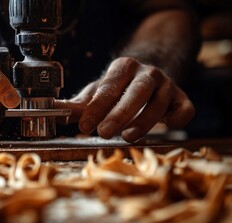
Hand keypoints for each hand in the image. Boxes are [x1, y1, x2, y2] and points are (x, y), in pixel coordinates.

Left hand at [55, 57, 194, 142]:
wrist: (147, 78)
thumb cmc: (118, 89)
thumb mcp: (97, 93)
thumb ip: (79, 104)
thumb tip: (54, 112)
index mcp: (123, 68)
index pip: (108, 87)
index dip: (96, 107)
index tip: (84, 126)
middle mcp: (147, 73)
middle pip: (135, 92)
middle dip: (119, 114)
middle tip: (104, 133)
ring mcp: (167, 84)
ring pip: (159, 102)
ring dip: (144, 121)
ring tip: (128, 137)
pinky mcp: (181, 98)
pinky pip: (185, 108)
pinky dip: (179, 117)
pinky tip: (168, 126)